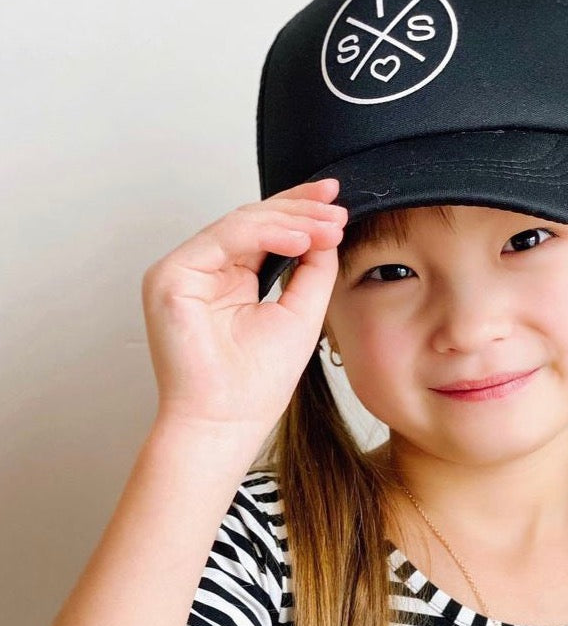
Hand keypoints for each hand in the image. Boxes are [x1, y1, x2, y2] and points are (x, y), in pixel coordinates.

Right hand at [141, 177, 345, 436]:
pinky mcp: (171, 276)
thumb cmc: (256, 384)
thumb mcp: (301, 313)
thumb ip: (313, 270)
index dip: (301, 212)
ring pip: (241, 223)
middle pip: (253, 220)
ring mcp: (184, 271)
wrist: (226, 422)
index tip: (336, 203)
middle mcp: (206, 271)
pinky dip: (266, 234)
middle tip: (337, 205)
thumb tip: (328, 232)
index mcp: (231, 279)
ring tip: (329, 225)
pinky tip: (301, 238)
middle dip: (300, 208)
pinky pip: (224, 238)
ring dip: (291, 219)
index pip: (267, 232)